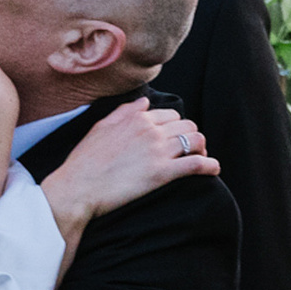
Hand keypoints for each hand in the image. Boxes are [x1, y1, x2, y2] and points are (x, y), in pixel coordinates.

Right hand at [41, 103, 217, 268]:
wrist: (78, 188)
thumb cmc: (84, 162)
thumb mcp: (101, 128)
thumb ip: (124, 112)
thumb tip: (144, 101)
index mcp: (136, 119)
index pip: (170, 115)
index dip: (176, 127)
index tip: (176, 139)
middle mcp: (150, 131)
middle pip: (187, 126)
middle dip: (192, 137)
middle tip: (190, 150)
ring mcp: (158, 151)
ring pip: (195, 141)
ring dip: (201, 149)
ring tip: (200, 159)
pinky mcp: (162, 173)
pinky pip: (197, 164)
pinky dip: (210, 165)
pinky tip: (213, 169)